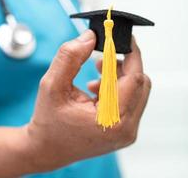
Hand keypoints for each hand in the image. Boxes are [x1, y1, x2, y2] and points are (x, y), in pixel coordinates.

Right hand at [23, 30, 150, 171]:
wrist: (47, 150)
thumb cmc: (48, 122)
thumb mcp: (52, 85)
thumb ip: (70, 57)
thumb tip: (90, 37)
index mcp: (111, 121)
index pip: (134, 78)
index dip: (131, 53)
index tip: (123, 37)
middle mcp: (126, 129)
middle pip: (140, 83)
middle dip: (122, 65)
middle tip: (101, 58)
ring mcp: (127, 132)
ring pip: (137, 91)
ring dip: (119, 77)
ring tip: (94, 78)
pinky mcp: (124, 131)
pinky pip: (130, 101)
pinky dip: (117, 89)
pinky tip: (96, 90)